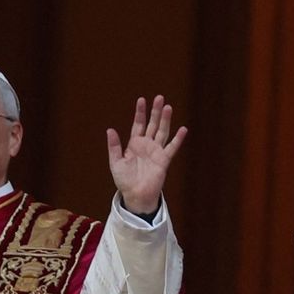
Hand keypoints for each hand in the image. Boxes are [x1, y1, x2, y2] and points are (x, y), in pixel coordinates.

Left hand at [106, 95, 186, 214]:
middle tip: (159, 97)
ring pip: (162, 132)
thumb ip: (114, 146)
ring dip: (165, 120)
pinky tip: (183, 129)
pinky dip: (178, 139)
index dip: (140, 112)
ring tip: (168, 107)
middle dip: (155, 111)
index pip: (138, 124)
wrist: (135, 195)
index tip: (142, 100)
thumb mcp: (115, 162)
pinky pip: (172, 147)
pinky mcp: (164, 160)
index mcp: (134, 144)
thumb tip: (110, 130)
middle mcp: (147, 145)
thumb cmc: (124, 180)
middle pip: (152, 124)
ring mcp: (156, 152)